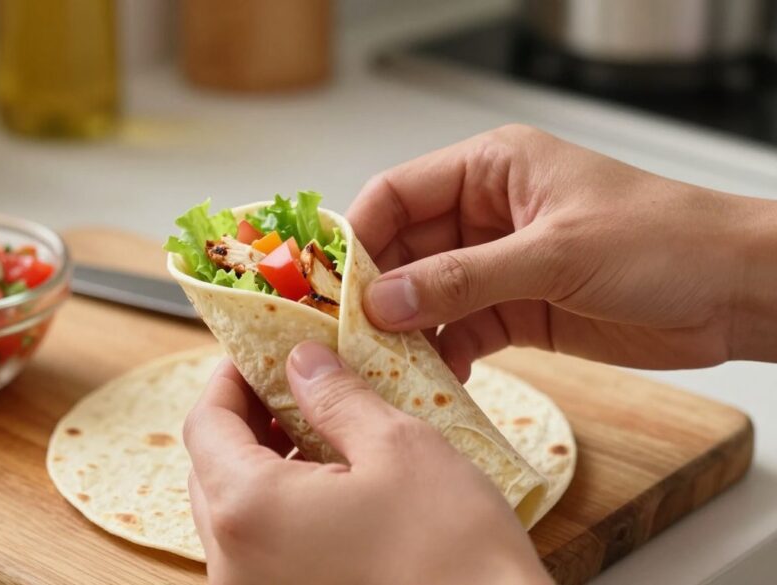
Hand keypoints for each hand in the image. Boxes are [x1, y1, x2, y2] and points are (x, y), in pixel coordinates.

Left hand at [184, 342, 550, 584]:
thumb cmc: (453, 552)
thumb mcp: (398, 448)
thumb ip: (336, 397)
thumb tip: (302, 362)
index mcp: (247, 511)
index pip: (205, 425)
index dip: (229, 379)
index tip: (259, 353)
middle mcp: (233, 564)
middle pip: (211, 470)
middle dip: (247, 420)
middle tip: (293, 386)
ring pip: (234, 513)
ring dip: (264, 464)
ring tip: (318, 431)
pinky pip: (260, 549)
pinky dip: (280, 508)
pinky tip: (329, 486)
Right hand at [349, 124, 776, 379]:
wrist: (734, 292)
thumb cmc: (663, 241)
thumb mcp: (554, 254)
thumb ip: (463, 278)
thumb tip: (383, 300)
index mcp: (490, 171)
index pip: (398, 194)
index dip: (357, 235)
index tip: (328, 283)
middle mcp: (485, 214)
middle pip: (402, 250)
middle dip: (373, 292)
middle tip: (344, 336)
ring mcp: (497, 265)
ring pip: (424, 296)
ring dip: (402, 330)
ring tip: (378, 365)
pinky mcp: (515, 311)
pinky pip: (458, 330)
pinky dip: (440, 354)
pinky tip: (428, 377)